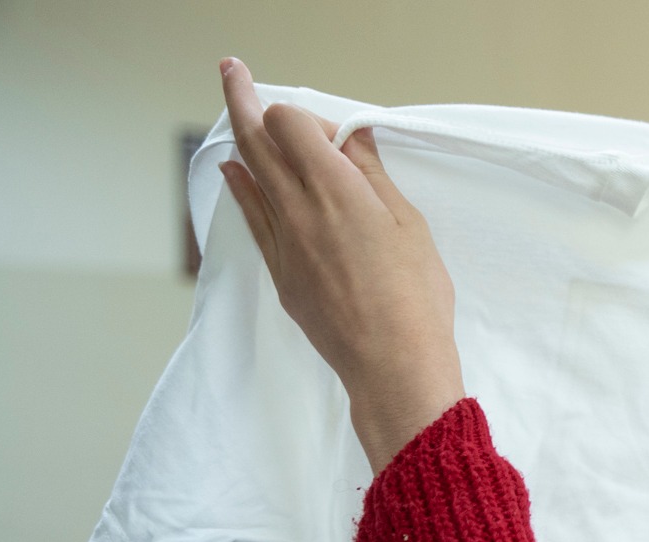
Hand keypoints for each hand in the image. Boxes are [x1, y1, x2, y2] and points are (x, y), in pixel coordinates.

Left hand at [217, 57, 463, 471]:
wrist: (392, 364)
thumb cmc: (415, 298)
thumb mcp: (409, 226)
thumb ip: (374, 177)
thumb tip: (354, 142)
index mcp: (335, 189)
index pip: (288, 124)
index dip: (308, 119)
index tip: (335, 139)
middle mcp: (298, 208)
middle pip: (256, 138)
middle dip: (242, 97)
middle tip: (232, 70)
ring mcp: (283, 241)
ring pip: (248, 174)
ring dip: (240, 138)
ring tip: (235, 111)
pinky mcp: (281, 272)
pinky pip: (251, 216)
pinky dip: (240, 186)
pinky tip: (234, 172)